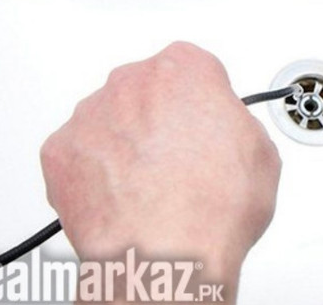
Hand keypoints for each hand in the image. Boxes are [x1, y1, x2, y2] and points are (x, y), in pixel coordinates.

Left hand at [40, 42, 281, 301]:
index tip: (206, 123)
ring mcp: (92, 114)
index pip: (194, 69)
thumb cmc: (213, 206)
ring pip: (110, 119)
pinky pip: (78, 153)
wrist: (166, 255)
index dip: (203, 101)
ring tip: (147, 186)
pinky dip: (93, 171)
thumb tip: (228, 135)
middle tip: (179, 159)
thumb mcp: (261, 151)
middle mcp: (133, 81)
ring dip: (124, 143)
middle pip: (147, 91)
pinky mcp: (60, 151)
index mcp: (184, 67)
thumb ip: (236, 123)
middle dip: (160, 118)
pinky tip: (119, 197)